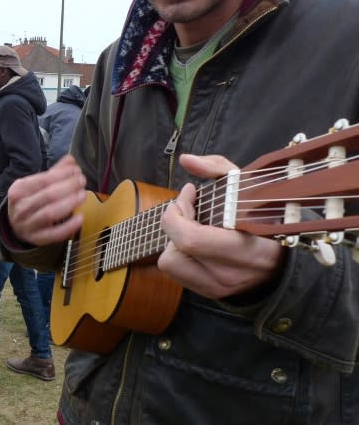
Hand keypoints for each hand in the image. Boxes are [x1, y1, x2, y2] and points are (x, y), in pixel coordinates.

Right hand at [7, 155, 87, 245]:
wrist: (15, 225)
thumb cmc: (28, 201)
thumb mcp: (34, 185)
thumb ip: (54, 172)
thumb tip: (71, 160)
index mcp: (18, 190)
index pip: (43, 179)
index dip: (63, 174)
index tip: (77, 170)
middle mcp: (21, 207)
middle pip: (48, 195)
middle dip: (69, 186)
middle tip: (82, 181)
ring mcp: (28, 224)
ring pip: (50, 213)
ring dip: (70, 203)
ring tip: (83, 195)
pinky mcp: (37, 238)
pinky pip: (54, 234)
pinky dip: (69, 226)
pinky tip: (80, 217)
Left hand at [158, 154, 283, 298]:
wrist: (284, 263)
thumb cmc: (267, 218)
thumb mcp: (250, 186)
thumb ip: (218, 167)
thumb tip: (187, 160)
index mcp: (246, 250)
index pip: (190, 239)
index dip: (178, 212)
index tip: (188, 192)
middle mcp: (229, 274)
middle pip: (175, 250)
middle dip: (173, 223)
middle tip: (186, 208)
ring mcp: (218, 287)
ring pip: (170, 263)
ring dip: (174, 240)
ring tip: (191, 226)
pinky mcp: (210, 293)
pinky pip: (176, 273)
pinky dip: (179, 253)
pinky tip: (194, 242)